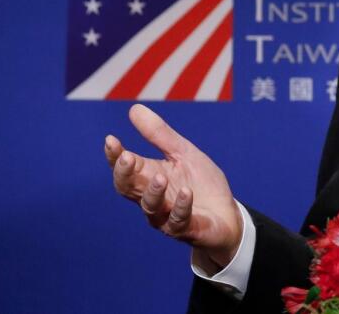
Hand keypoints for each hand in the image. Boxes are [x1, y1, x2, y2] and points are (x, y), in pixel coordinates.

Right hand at [105, 104, 241, 269]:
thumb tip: (134, 108)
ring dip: (153, 192)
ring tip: (160, 177)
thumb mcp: (184, 153)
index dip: (115, 156)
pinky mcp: (186, 229)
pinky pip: (179, 220)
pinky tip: (186, 192)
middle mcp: (152, 198)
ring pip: (150, 207)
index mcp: (149, 177)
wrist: (227, 214)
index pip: (125, 168)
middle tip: (127, 158)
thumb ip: (160, 135)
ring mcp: (166, 216)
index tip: (111, 140)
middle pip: (127, 189)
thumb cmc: (201, 183)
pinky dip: (182, 206)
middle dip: (125, 174)